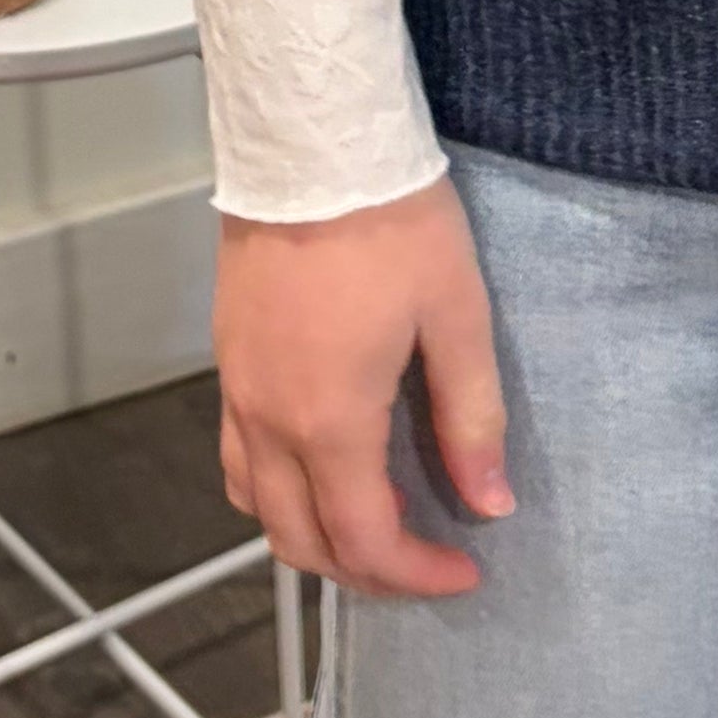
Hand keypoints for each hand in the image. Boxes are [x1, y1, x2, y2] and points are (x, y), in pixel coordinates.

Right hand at [215, 172, 513, 599]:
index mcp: (329, 420)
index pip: (363, 541)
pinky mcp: (227, 359)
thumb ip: (471, 419)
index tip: (465, 569)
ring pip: (258, 505)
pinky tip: (321, 463)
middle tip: (423, 561)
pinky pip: (237, 456)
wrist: (311, 143)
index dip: (415, 575)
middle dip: (365, 572)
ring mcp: (237, 390)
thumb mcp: (456, 317)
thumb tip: (490, 503)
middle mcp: (268, 421)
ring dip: (312, 535)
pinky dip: (276, 488)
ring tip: (371, 521)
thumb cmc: (393, 223)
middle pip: (300, 542)